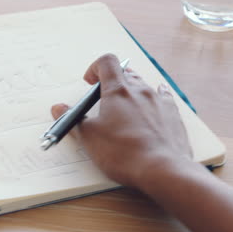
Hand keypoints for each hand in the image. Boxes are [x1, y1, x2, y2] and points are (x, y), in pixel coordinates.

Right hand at [51, 54, 191, 186]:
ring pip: (143, 86)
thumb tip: (58, 108)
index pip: (107, 62)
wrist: (162, 169)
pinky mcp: (173, 115)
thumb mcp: (90, 137)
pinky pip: (163, 98)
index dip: (95, 68)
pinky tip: (152, 107)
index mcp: (118, 91)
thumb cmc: (124, 153)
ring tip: (125, 111)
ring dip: (131, 92)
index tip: (90, 82)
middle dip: (112, 81)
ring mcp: (159, 101)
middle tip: (103, 99)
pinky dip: (153, 100)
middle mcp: (140, 90)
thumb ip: (73, 119)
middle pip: (125, 73)